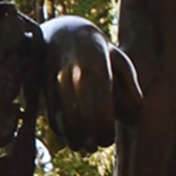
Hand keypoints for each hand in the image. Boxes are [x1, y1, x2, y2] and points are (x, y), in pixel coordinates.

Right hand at [41, 17, 142, 151]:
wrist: (64, 29)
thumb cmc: (99, 51)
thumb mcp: (121, 62)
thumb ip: (132, 88)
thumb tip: (133, 119)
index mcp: (100, 70)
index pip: (103, 112)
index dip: (105, 132)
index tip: (107, 140)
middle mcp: (77, 75)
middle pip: (84, 119)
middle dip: (90, 139)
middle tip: (95, 146)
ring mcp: (57, 79)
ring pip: (65, 118)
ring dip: (73, 138)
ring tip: (80, 146)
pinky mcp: (43, 83)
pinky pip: (50, 112)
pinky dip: (58, 129)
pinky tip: (66, 136)